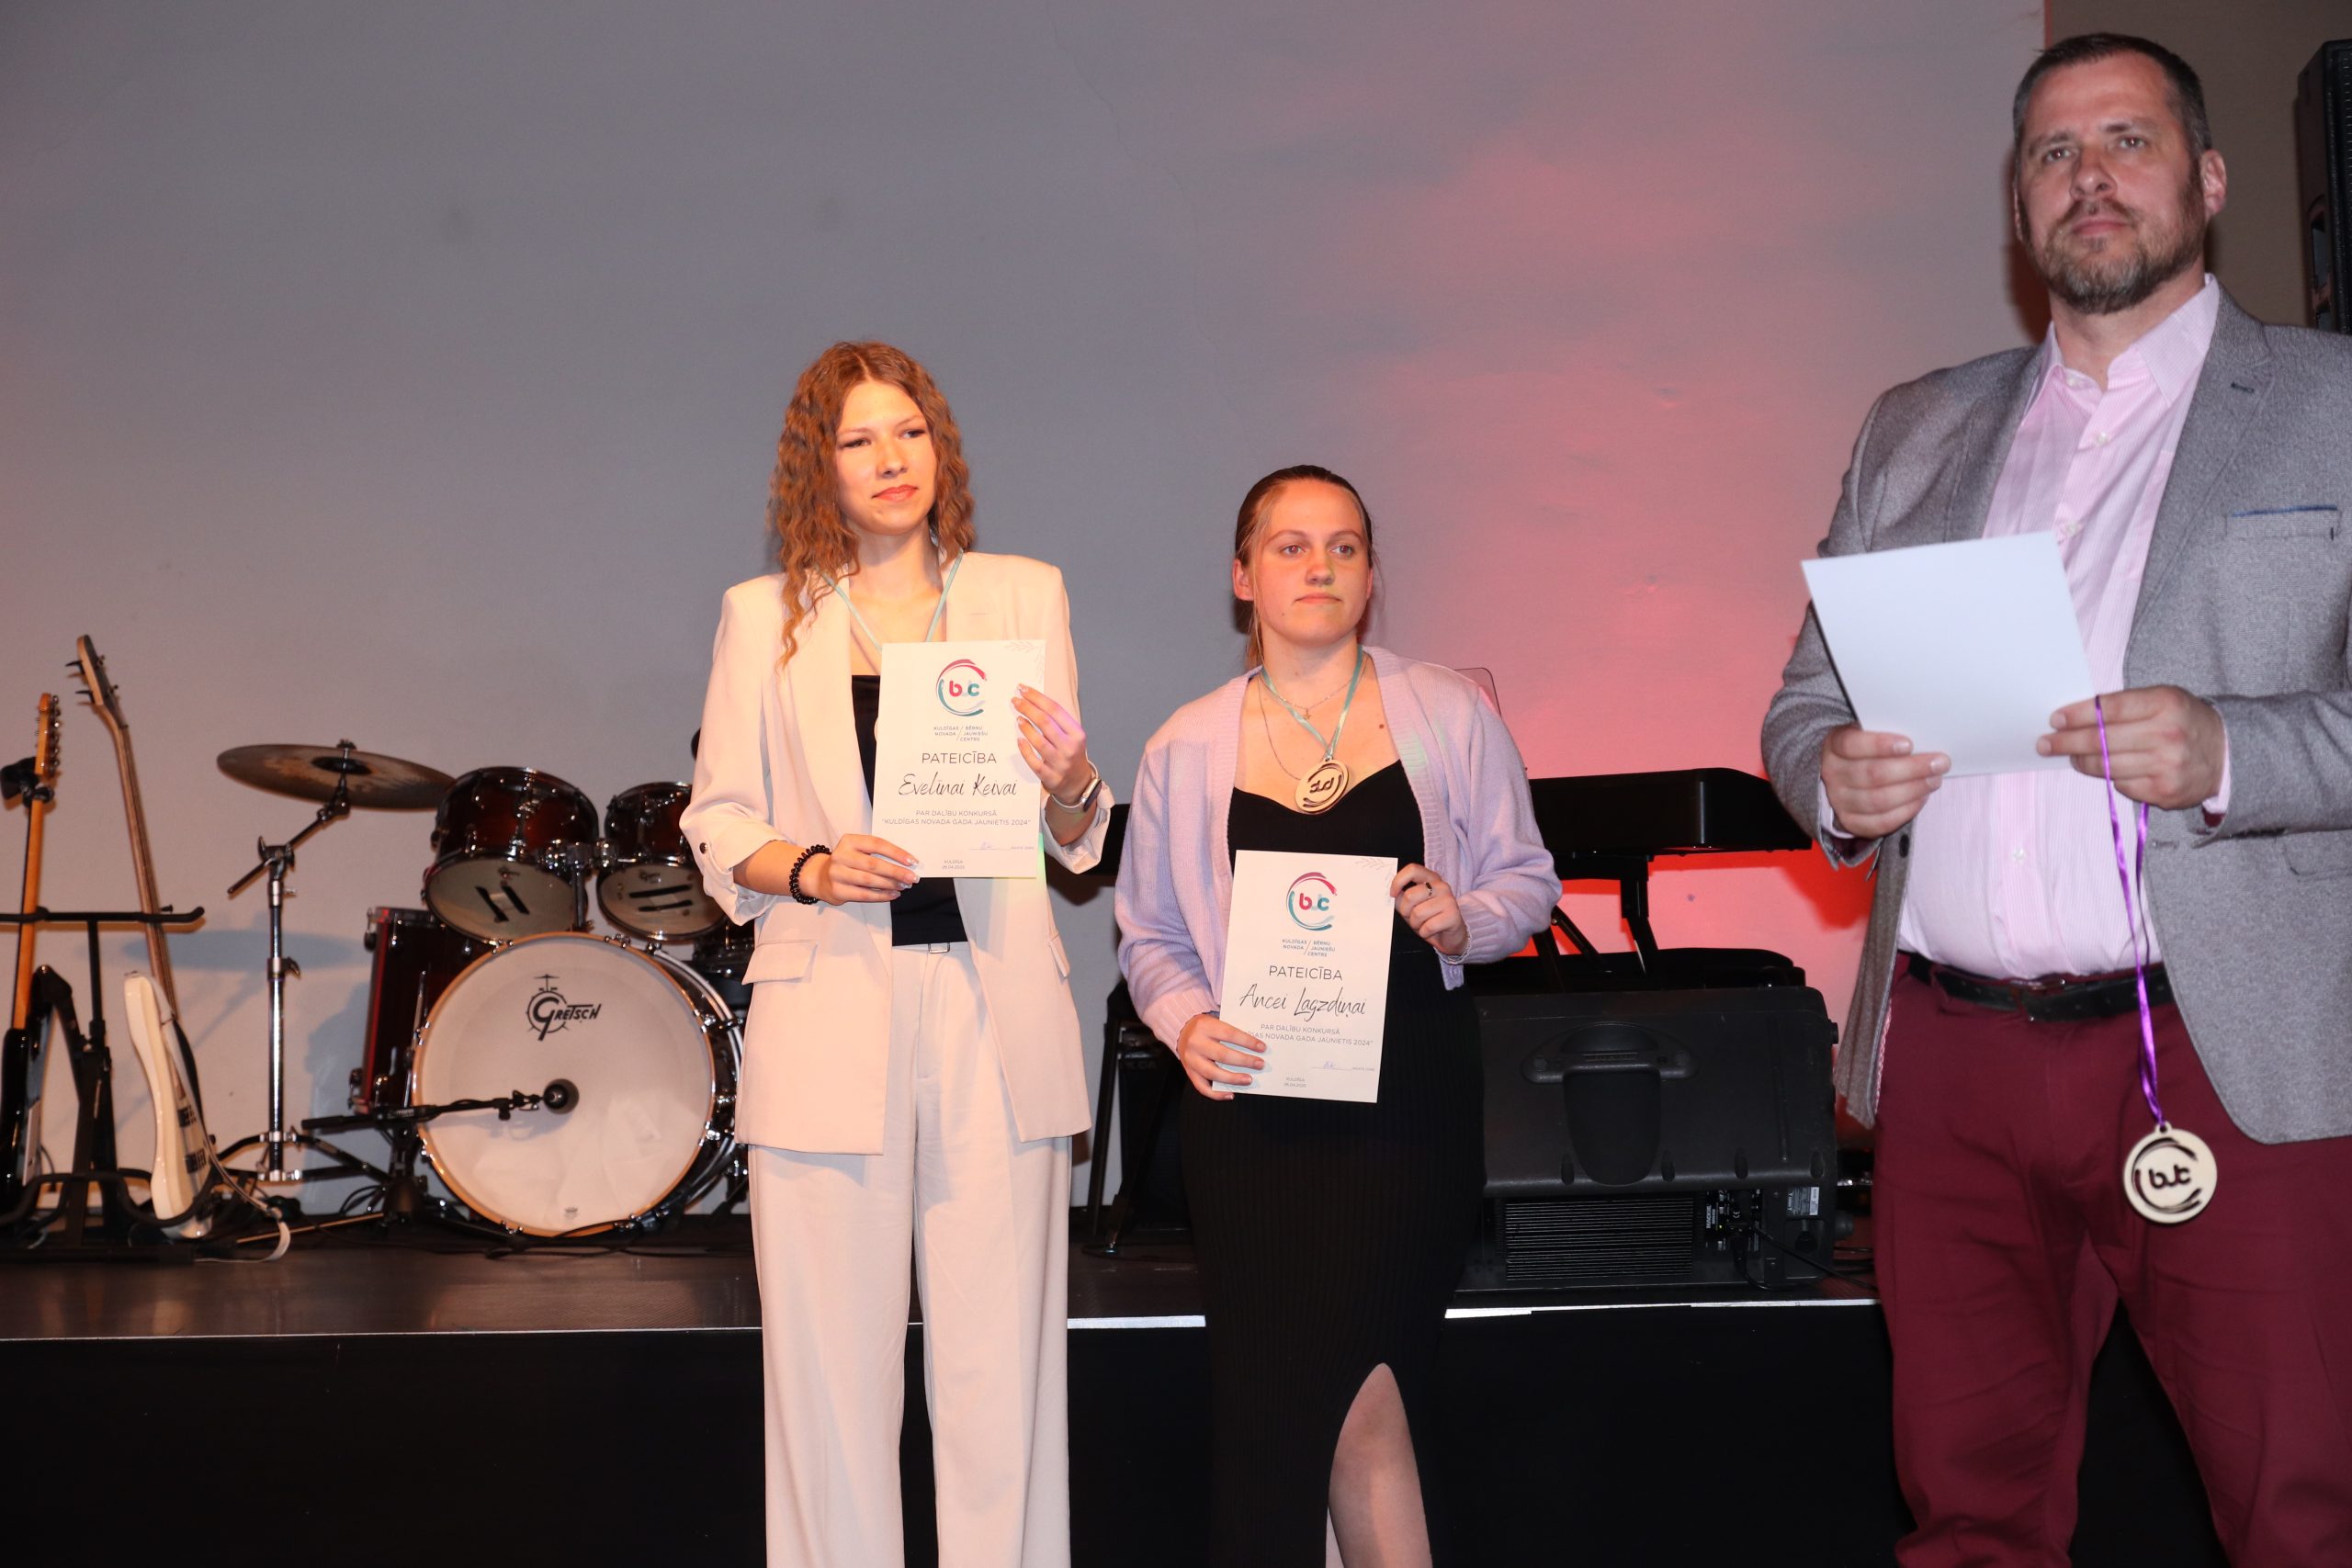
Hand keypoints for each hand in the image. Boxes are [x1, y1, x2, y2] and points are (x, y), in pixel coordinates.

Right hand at [806, 833, 920, 904]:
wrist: (820, 877)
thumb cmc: (847, 862)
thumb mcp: (858, 850)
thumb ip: (877, 853)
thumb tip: (905, 863)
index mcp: (849, 841)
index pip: (877, 844)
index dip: (896, 852)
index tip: (912, 861)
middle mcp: (841, 856)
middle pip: (874, 864)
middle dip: (896, 872)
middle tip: (912, 877)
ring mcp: (837, 874)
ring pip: (869, 880)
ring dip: (890, 884)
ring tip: (904, 886)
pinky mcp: (837, 890)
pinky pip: (864, 895)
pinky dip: (881, 896)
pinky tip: (893, 894)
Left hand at [1014, 684, 1094, 803]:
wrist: (1078, 782)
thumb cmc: (1070, 753)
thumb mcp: (1072, 735)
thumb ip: (1057, 721)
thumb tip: (1033, 701)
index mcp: (1077, 734)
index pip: (1055, 710)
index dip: (1037, 698)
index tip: (1023, 689)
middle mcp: (1070, 748)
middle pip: (1045, 723)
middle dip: (1028, 708)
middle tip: (1015, 700)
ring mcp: (1060, 763)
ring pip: (1039, 742)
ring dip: (1026, 728)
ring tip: (1018, 718)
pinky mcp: (1051, 777)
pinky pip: (1034, 762)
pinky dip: (1025, 750)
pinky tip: (1019, 740)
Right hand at [1174, 1012, 1265, 1100]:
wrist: (1181, 1030)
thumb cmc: (1205, 1027)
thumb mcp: (1216, 1021)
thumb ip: (1231, 1031)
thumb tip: (1255, 1046)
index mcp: (1204, 1026)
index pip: (1230, 1034)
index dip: (1247, 1042)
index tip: (1262, 1048)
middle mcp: (1196, 1043)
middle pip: (1223, 1055)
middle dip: (1244, 1061)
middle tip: (1259, 1064)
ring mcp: (1191, 1059)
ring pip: (1213, 1073)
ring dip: (1233, 1078)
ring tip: (1249, 1079)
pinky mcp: (1189, 1072)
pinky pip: (1202, 1087)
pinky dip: (1216, 1094)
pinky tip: (1230, 1094)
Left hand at [1390, 863, 1465, 956]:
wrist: (1450, 937)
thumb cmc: (1429, 919)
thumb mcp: (1412, 906)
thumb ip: (1402, 898)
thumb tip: (1392, 893)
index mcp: (1431, 879)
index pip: (1413, 870)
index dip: (1398, 881)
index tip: (1393, 894)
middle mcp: (1441, 886)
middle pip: (1410, 896)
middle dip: (1406, 912)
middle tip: (1414, 918)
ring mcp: (1449, 900)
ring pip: (1417, 913)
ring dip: (1416, 924)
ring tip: (1424, 924)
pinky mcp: (1453, 915)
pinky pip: (1428, 926)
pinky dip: (1425, 933)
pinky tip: (1431, 931)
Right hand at [1820, 724, 1948, 839]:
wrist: (1844, 778)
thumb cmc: (1866, 751)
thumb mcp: (1867, 734)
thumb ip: (1887, 733)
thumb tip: (1923, 738)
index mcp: (1833, 747)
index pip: (1851, 745)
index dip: (1879, 745)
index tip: (1909, 744)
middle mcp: (1833, 775)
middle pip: (1872, 774)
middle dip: (1911, 769)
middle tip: (1939, 763)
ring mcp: (1840, 801)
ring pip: (1878, 800)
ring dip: (1913, 790)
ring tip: (1934, 780)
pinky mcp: (1852, 823)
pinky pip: (1881, 821)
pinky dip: (1906, 810)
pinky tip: (1922, 797)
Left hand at [2040, 686, 2224, 808]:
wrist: (2229, 753)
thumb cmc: (2185, 721)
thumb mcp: (2163, 699)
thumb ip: (2125, 705)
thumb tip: (2074, 717)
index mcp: (2165, 704)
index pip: (2109, 709)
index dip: (2077, 715)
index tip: (2055, 719)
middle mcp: (2166, 735)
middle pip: (2101, 740)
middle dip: (2066, 742)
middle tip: (2045, 743)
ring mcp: (2166, 766)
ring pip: (2106, 766)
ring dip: (2080, 761)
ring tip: (2069, 755)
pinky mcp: (2164, 792)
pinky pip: (2121, 785)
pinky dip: (2109, 776)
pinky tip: (2105, 768)